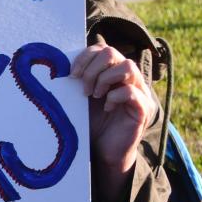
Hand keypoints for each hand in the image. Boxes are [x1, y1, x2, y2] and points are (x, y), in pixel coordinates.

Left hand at [71, 36, 152, 199]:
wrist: (105, 152)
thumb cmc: (93, 123)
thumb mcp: (82, 99)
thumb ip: (78, 81)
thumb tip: (58, 65)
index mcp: (113, 71)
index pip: (102, 49)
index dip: (85, 57)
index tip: (72, 74)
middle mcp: (128, 77)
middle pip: (113, 52)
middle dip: (93, 69)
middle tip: (84, 89)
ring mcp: (139, 91)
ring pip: (128, 67)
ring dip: (105, 79)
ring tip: (95, 95)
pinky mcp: (143, 108)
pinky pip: (132, 92)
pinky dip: (115, 97)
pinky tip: (107, 107)